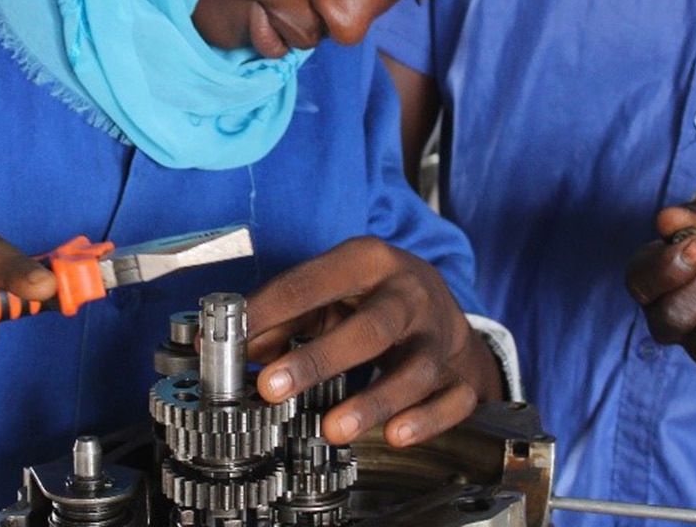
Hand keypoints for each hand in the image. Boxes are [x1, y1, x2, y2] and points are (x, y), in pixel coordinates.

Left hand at [245, 236, 502, 446]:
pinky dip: (425, 420)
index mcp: (368, 262)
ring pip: (414, 369)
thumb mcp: (332, 294)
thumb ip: (287, 317)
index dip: (268, 311)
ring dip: (372, 401)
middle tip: (272, 387)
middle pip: (369, 327)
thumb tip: (247, 348)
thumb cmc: (377, 301)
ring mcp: (440, 336)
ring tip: (332, 428)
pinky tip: (396, 435)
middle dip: (318, 359)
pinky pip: (451, 401)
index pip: (311, 283)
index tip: (233, 340)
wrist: (449, 314)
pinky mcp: (462, 375)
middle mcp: (409, 294)